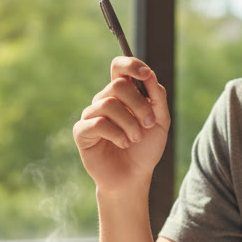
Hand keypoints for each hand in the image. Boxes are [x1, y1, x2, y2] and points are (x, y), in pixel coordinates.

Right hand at [72, 56, 168, 192]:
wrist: (134, 176)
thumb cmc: (145, 149)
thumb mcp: (160, 121)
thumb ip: (157, 97)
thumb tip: (149, 75)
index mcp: (122, 94)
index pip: (119, 67)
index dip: (131, 65)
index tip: (146, 75)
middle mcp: (104, 100)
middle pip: (118, 85)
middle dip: (139, 104)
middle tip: (149, 123)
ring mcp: (91, 115)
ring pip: (109, 104)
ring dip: (130, 123)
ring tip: (136, 138)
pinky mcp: (82, 131)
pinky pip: (98, 123)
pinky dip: (117, 134)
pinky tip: (123, 144)